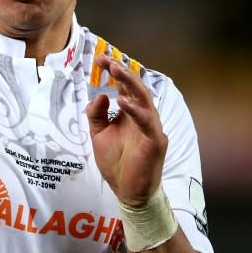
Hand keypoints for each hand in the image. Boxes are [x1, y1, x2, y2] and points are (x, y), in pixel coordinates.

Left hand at [86, 54, 166, 205]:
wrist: (128, 192)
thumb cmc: (116, 164)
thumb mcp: (98, 135)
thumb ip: (97, 115)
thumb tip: (100, 95)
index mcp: (130, 114)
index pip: (124, 88)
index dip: (114, 72)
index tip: (99, 59)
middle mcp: (143, 117)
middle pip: (135, 89)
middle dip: (122, 72)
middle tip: (107, 60)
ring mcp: (151, 128)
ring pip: (145, 99)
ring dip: (130, 84)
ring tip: (116, 71)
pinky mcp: (155, 141)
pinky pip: (147, 122)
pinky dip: (136, 111)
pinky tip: (122, 102)